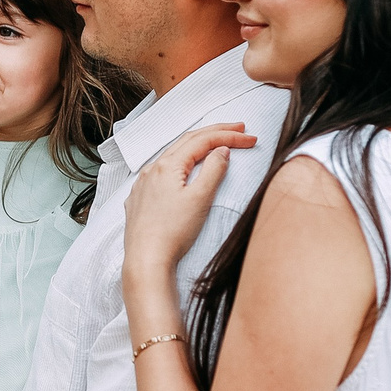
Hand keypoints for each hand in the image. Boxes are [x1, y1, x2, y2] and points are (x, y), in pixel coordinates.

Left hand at [124, 124, 254, 278]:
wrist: (146, 260)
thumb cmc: (172, 233)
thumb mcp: (200, 199)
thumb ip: (214, 170)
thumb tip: (221, 151)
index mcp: (167, 166)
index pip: (203, 141)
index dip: (229, 136)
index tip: (250, 137)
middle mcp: (152, 170)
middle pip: (187, 142)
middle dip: (215, 133)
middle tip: (239, 129)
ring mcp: (143, 184)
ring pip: (173, 156)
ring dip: (196, 147)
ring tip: (216, 143)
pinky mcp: (140, 199)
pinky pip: (162, 173)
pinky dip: (180, 164)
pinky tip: (185, 169)